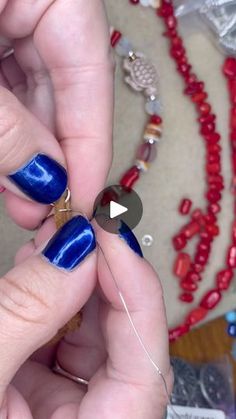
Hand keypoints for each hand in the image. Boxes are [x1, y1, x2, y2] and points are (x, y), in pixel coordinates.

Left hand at [0, 0, 112, 228]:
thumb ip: (6, 125)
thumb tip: (43, 179)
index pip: (90, 76)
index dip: (91, 147)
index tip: (87, 201)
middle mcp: (40, 3)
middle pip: (62, 92)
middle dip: (51, 157)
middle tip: (42, 210)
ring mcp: (12, 14)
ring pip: (31, 93)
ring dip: (24, 148)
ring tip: (20, 198)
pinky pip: (7, 84)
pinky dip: (6, 127)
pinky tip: (4, 162)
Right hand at [0, 215, 171, 418]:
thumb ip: (22, 314)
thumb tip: (74, 251)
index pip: (145, 369)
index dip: (137, 292)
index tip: (111, 237)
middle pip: (122, 346)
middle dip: (103, 280)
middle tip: (86, 229)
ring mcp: (61, 416)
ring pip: (92, 340)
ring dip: (76, 286)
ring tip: (56, 242)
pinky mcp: (38, 400)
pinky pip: (59, 345)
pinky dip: (49, 304)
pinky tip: (36, 271)